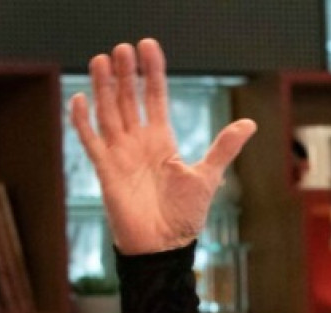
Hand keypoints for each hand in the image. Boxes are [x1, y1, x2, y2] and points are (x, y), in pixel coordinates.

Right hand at [68, 39, 256, 254]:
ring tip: (100, 60)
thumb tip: (249, 125)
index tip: (147, 46)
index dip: (151, 72)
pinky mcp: (106, 171)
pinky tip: (81, 98)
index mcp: (162, 140)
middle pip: (128, 99)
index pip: (154, 97)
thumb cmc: (184, 216)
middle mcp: (138, 142)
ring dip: (103, 87)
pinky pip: (91, 141)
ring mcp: (120, 154)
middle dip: (125, 74)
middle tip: (122, 48)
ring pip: (108, 113)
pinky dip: (83, 121)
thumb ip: (224, 148)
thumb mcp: (207, 177)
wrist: (164, 247)